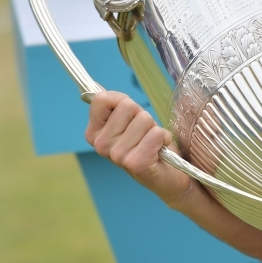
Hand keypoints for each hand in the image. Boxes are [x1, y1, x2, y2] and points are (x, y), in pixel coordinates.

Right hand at [84, 91, 193, 206]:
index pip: (101, 98)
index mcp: (94, 133)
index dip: (122, 101)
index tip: (129, 117)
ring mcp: (116, 156)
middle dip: (142, 116)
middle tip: (144, 134)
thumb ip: (113, 104)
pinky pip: (156, 133)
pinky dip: (164, 138)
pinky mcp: (135, 163)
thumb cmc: (147, 143)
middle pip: (127, 106)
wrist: (167, 175)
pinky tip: (159, 151)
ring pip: (143, 118)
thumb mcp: (129, 119)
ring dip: (153, 128)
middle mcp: (100, 145)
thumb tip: (97, 87)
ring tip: (152, 143)